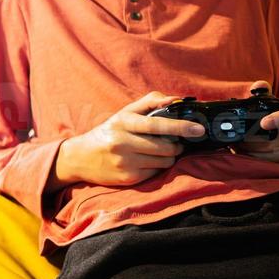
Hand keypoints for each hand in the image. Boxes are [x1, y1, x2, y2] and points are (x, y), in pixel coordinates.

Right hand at [56, 92, 207, 187]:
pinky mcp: (128, 178)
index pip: (157, 125)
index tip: (198, 129)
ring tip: (158, 152)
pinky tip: (146, 162)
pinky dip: (157, 167)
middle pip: (165, 147)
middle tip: (175, 142)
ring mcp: (125, 162)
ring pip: (164, 161)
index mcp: (123, 122)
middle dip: (176, 145)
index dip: (180, 126)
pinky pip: (156, 173)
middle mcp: (123, 142)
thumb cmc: (108, 132)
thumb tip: (176, 100)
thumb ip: (150, 102)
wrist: (80, 157)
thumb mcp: (124, 113)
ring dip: (169, 157)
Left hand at [231, 81, 278, 167]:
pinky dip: (263, 165)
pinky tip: (252, 159)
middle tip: (240, 143)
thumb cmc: (273, 120)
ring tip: (242, 151)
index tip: (264, 123)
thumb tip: (259, 86)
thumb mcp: (269, 106)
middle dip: (257, 144)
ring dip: (256, 155)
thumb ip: (262, 94)